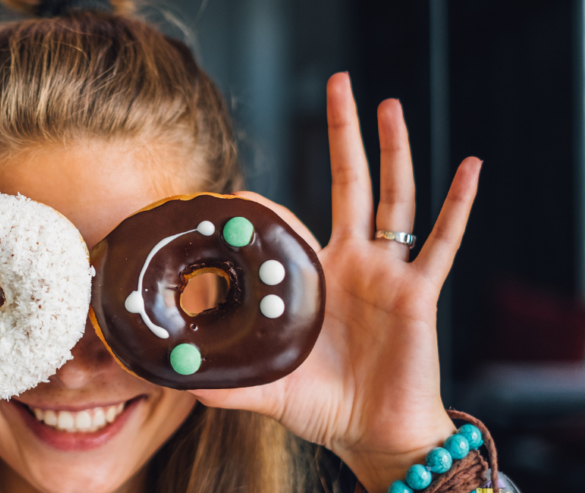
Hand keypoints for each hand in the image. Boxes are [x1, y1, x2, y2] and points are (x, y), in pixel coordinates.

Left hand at [190, 72, 481, 492]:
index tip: (237, 194)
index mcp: (316, 279)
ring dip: (393, 151)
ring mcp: (388, 273)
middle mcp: (353, 264)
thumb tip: (174, 380)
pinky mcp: (418, 293)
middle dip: (344, 136)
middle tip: (338, 84)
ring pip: (394, 199)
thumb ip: (224, 381)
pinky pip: (443, 243)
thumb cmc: (323, 406)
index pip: (291, 224)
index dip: (268, 208)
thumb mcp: (265, 387)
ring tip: (388, 104)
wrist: (374, 433)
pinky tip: (469, 168)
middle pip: (351, 185)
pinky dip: (458, 206)